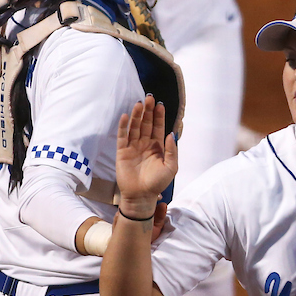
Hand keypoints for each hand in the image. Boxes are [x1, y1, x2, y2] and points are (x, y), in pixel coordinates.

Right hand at [116, 96, 177, 218]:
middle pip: (146, 123)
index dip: (159, 116)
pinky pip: (122, 136)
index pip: (158, 127)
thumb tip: (172, 133)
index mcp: (157, 146)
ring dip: (136, 115)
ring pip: (134, 127)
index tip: (160, 104)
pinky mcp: (122, 152)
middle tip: (149, 98)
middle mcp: (145, 144)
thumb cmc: (157, 183)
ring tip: (139, 104)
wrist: (141, 197)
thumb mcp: (171, 167)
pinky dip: (123, 126)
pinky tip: (126, 116)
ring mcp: (133, 147)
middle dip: (148, 111)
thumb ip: (172, 150)